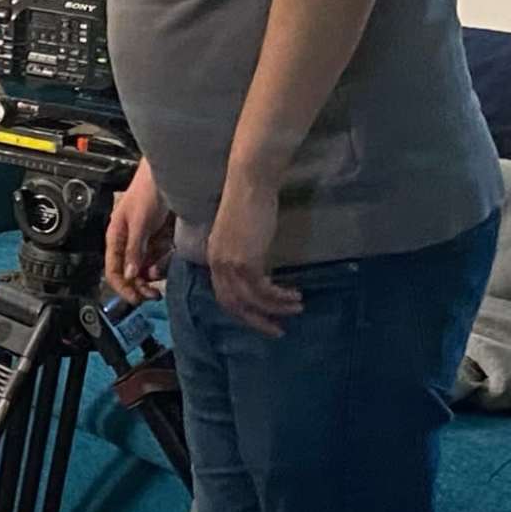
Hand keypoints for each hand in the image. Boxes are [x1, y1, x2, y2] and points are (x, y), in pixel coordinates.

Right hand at [104, 161, 172, 306]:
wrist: (167, 173)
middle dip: (140, 286)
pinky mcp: (156, 237)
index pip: (113, 271)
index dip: (123, 288)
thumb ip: (134, 248)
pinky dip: (162, 263)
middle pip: (130, 273)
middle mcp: (127, 241)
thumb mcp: (140, 221)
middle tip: (153, 295)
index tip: (136, 300)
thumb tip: (130, 274)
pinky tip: (167, 261)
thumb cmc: (147, 190)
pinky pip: (157, 257)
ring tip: (162, 275)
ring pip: (145, 267)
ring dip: (153, 275)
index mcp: (116, 237)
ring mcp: (143, 240)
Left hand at [204, 178, 303, 337]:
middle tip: (276, 330)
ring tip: (296, 309)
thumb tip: (258, 268)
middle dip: (255, 321)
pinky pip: (263, 290)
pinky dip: (279, 297)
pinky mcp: (246, 261)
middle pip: (233, 304)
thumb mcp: (241, 231)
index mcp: (214, 256)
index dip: (243, 309)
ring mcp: (230, 264)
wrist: (250, 182)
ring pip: (251, 300)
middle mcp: (218, 264)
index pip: (224, 294)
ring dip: (275, 309)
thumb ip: (243, 252)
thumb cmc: (249, 199)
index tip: (262, 317)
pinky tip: (294, 296)